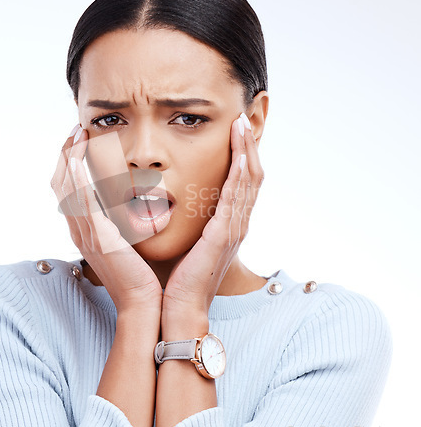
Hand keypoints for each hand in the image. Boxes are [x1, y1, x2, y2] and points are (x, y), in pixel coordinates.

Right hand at [50, 124, 162, 315]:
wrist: (144, 302)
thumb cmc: (142, 274)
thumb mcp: (130, 242)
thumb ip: (124, 221)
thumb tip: (133, 201)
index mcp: (87, 229)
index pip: (71, 188)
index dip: (72, 162)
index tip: (82, 139)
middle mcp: (80, 229)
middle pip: (62, 183)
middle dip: (67, 153)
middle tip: (77, 128)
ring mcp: (86, 233)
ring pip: (67, 187)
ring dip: (71, 157)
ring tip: (79, 133)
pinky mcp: (98, 237)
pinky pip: (81, 201)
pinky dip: (77, 177)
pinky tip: (80, 157)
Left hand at [162, 114, 263, 316]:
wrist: (177, 307)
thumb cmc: (178, 277)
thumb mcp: (187, 242)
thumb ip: (189, 221)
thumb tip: (175, 199)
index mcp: (227, 224)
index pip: (240, 182)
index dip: (241, 155)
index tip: (234, 130)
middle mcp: (236, 224)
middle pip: (251, 176)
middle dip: (248, 146)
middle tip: (242, 119)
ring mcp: (234, 229)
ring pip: (248, 182)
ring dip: (247, 151)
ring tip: (242, 125)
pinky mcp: (224, 235)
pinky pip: (237, 198)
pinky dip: (240, 173)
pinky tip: (240, 152)